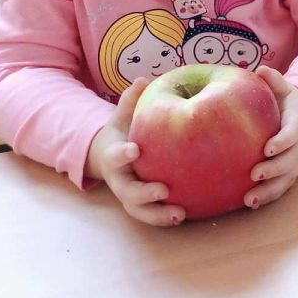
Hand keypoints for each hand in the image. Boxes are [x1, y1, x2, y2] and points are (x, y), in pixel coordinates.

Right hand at [86, 77, 185, 226]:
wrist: (109, 156)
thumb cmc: (124, 132)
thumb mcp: (122, 116)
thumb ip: (131, 101)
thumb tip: (142, 79)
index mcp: (115, 156)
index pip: (116, 156)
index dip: (123, 154)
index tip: (134, 150)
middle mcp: (120, 179)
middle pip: (127, 192)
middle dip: (143, 194)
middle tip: (163, 191)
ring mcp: (129, 195)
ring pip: (139, 210)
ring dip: (158, 215)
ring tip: (180, 215)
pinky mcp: (142, 205)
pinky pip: (153, 215)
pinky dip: (167, 218)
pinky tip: (189, 215)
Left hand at [244, 65, 297, 210]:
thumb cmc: (285, 102)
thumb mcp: (283, 89)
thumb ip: (274, 81)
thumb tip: (261, 70)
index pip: (293, 134)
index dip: (282, 142)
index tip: (267, 149)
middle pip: (290, 162)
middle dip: (274, 170)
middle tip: (254, 174)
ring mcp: (295, 162)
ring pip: (285, 180)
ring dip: (269, 191)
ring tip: (249, 199)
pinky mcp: (288, 174)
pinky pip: (280, 188)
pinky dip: (267, 197)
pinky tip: (249, 204)